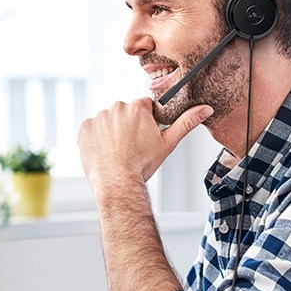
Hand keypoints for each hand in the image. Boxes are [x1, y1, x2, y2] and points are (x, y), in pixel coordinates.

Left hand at [78, 98, 212, 190]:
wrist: (117, 183)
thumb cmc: (142, 165)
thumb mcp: (168, 143)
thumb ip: (187, 123)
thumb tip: (205, 109)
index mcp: (138, 107)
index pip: (144, 107)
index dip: (146, 122)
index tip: (144, 137)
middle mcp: (117, 107)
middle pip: (126, 113)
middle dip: (129, 126)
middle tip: (132, 147)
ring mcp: (99, 117)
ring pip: (109, 121)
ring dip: (113, 132)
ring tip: (118, 151)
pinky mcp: (85, 128)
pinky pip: (93, 129)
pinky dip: (97, 138)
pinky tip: (105, 151)